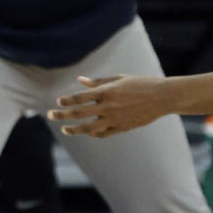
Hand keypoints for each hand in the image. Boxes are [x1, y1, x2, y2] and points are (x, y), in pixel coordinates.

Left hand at [49, 73, 171, 137]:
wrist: (162, 97)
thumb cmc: (140, 83)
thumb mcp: (119, 79)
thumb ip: (99, 82)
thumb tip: (80, 81)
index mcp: (107, 92)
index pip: (80, 97)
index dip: (67, 100)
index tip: (59, 101)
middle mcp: (108, 106)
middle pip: (79, 113)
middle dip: (62, 114)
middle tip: (50, 115)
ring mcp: (115, 119)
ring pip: (89, 128)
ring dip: (74, 129)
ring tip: (65, 129)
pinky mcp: (122, 128)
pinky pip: (103, 133)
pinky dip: (93, 133)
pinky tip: (87, 132)